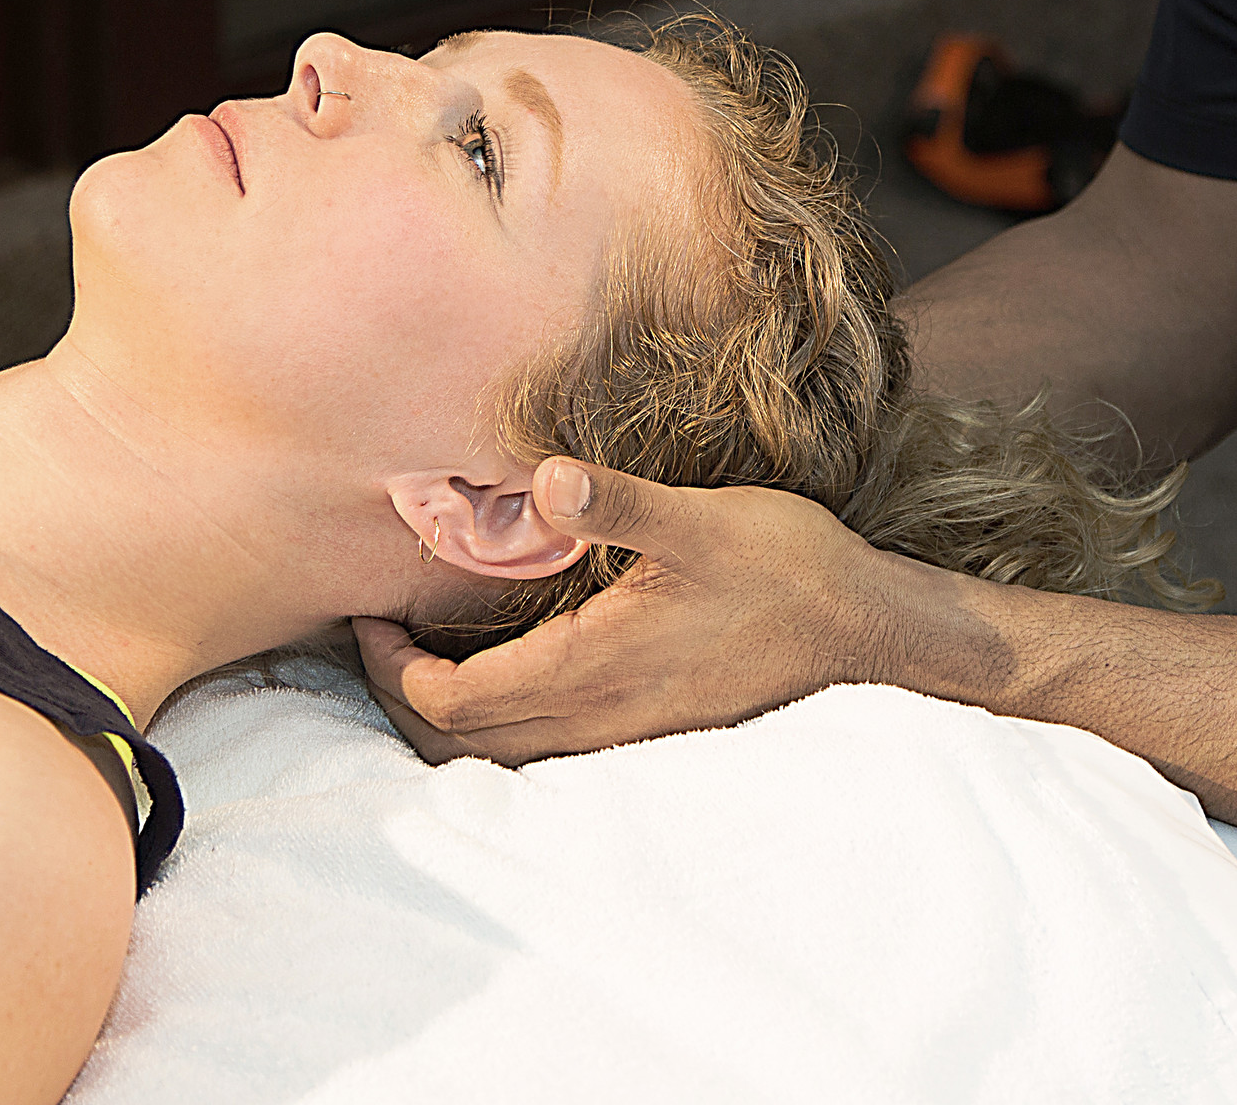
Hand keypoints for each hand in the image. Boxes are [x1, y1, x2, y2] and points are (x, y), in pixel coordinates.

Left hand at [352, 457, 904, 765]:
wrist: (865, 630)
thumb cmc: (786, 567)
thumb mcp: (702, 519)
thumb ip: (619, 503)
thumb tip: (543, 480)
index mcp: (592, 668)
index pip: (453, 701)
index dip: (392, 666)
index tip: (372, 614)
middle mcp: (599, 717)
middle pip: (460, 746)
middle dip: (402, 697)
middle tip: (380, 636)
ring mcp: (625, 734)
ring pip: (501, 756)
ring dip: (449, 718)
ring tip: (427, 655)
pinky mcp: (649, 730)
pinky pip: (545, 750)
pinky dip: (500, 724)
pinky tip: (511, 671)